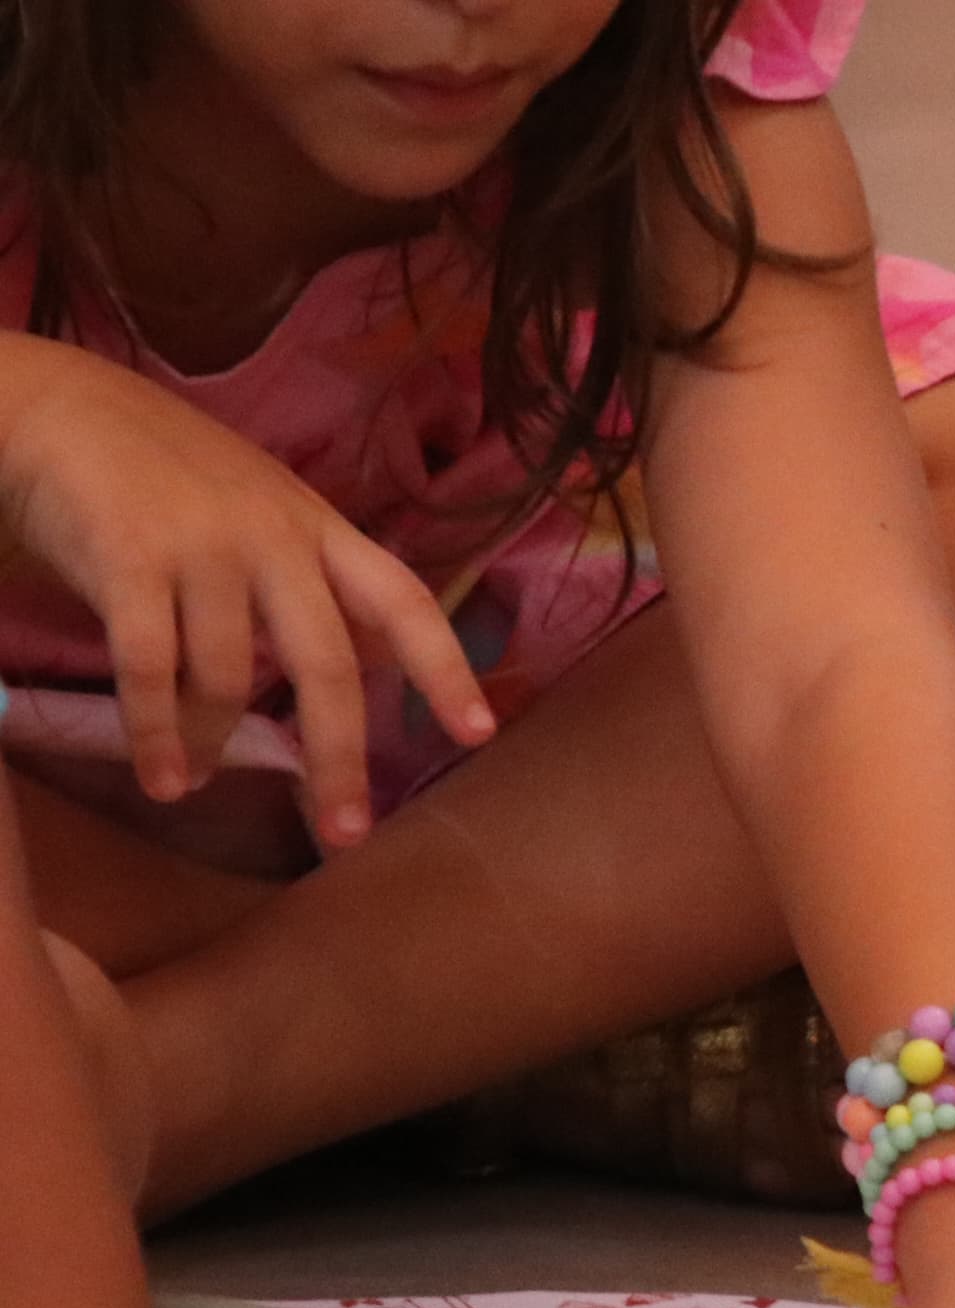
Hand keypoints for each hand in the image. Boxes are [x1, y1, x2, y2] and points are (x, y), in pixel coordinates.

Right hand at [0, 344, 493, 850]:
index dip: (444, 669)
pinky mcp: (127, 556)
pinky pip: (149, 667)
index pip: (405, 601)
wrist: (57, 406)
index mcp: (318, 528)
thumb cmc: (168, 472)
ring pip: (226, 675)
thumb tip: (390, 658)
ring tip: (194, 783)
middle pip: (326, 663)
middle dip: (340, 757)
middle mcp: (271, 537)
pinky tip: (160, 776)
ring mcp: (201, 545)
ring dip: (212, 744)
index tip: (478, 734)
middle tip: (344, 833)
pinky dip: (155, 733)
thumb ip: (324, 582)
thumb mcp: (268, 511)